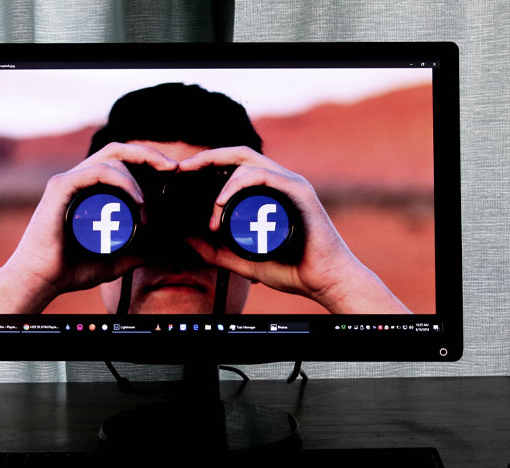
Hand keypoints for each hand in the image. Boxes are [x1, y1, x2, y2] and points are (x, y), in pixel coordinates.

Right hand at [0, 142, 177, 314]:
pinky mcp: (60, 187)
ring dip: (137, 180)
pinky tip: (137, 200)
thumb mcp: (112, 261)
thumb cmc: (69, 269)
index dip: (146, 160)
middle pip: (117, 150)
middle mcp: (78, 180)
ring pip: (111, 159)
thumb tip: (157, 252)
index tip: (171, 172)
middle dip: (148, 154)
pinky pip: (97, 171)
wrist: (41, 280)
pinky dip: (122, 180)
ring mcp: (68, 181)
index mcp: (88, 190)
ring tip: (146, 207)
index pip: (120, 162)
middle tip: (172, 167)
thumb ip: (133, 255)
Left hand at [179, 146, 410, 314]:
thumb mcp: (243, 261)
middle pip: (239, 154)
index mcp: (270, 192)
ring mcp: (291, 184)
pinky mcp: (299, 192)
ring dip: (222, 184)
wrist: (325, 281)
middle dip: (208, 156)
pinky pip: (263, 176)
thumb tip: (187, 240)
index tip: (184, 173)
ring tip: (212, 211)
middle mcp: (281, 181)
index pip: (236, 165)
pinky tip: (222, 202)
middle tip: (184, 168)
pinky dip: (238, 184)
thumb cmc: (292, 269)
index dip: (209, 163)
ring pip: (248, 163)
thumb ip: (216, 251)